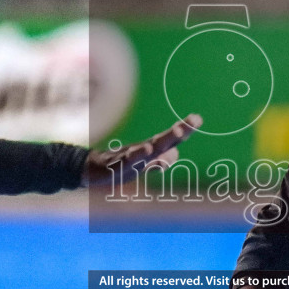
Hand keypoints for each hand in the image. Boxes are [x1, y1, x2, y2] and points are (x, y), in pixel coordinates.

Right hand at [81, 115, 199, 186]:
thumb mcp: (141, 167)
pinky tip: (147, 149)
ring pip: (148, 148)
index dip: (185, 130)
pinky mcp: (115, 166)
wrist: (89, 170)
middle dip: (179, 132)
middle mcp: (141, 151)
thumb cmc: (119, 166)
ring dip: (164, 140)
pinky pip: (127, 160)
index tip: (198, 118)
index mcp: (149, 151)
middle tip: (195, 120)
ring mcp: (128, 158)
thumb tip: (176, 153)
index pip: (171, 140)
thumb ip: (159, 161)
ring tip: (179, 131)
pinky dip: (138, 154)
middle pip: (163, 141)